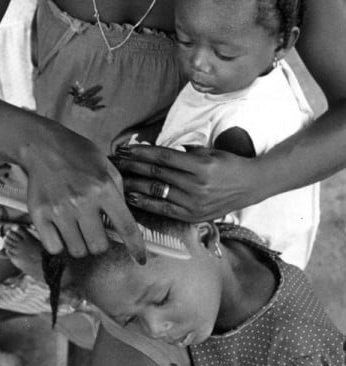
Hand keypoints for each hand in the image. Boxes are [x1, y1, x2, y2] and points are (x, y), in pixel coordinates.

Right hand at [21, 121, 145, 262]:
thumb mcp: (107, 167)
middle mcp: (82, 200)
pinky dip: (59, 243)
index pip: (125, 227)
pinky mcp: (39, 214)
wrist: (43, 146)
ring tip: (76, 226)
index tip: (140, 259)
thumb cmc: (78, 156)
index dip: (136, 247)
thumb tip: (124, 226)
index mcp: (104, 187)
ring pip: (78, 250)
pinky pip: (54, 247)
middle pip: (99, 246)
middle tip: (94, 228)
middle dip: (100, 241)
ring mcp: (59, 209)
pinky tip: (60, 228)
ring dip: (80, 243)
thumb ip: (118, 195)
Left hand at [112, 144, 260, 221]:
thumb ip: (183, 152)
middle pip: (156, 175)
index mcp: (201, 165)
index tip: (124, 149)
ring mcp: (194, 203)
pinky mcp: (193, 216)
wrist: (251, 185)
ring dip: (134, 185)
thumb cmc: (228, 164)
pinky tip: (131, 198)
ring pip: (156, 192)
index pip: (163, 158)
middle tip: (114, 162)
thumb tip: (153, 150)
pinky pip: (164, 209)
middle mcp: (197, 185)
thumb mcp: (208, 152)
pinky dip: (145, 204)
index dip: (141, 153)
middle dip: (132, 167)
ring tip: (117, 179)